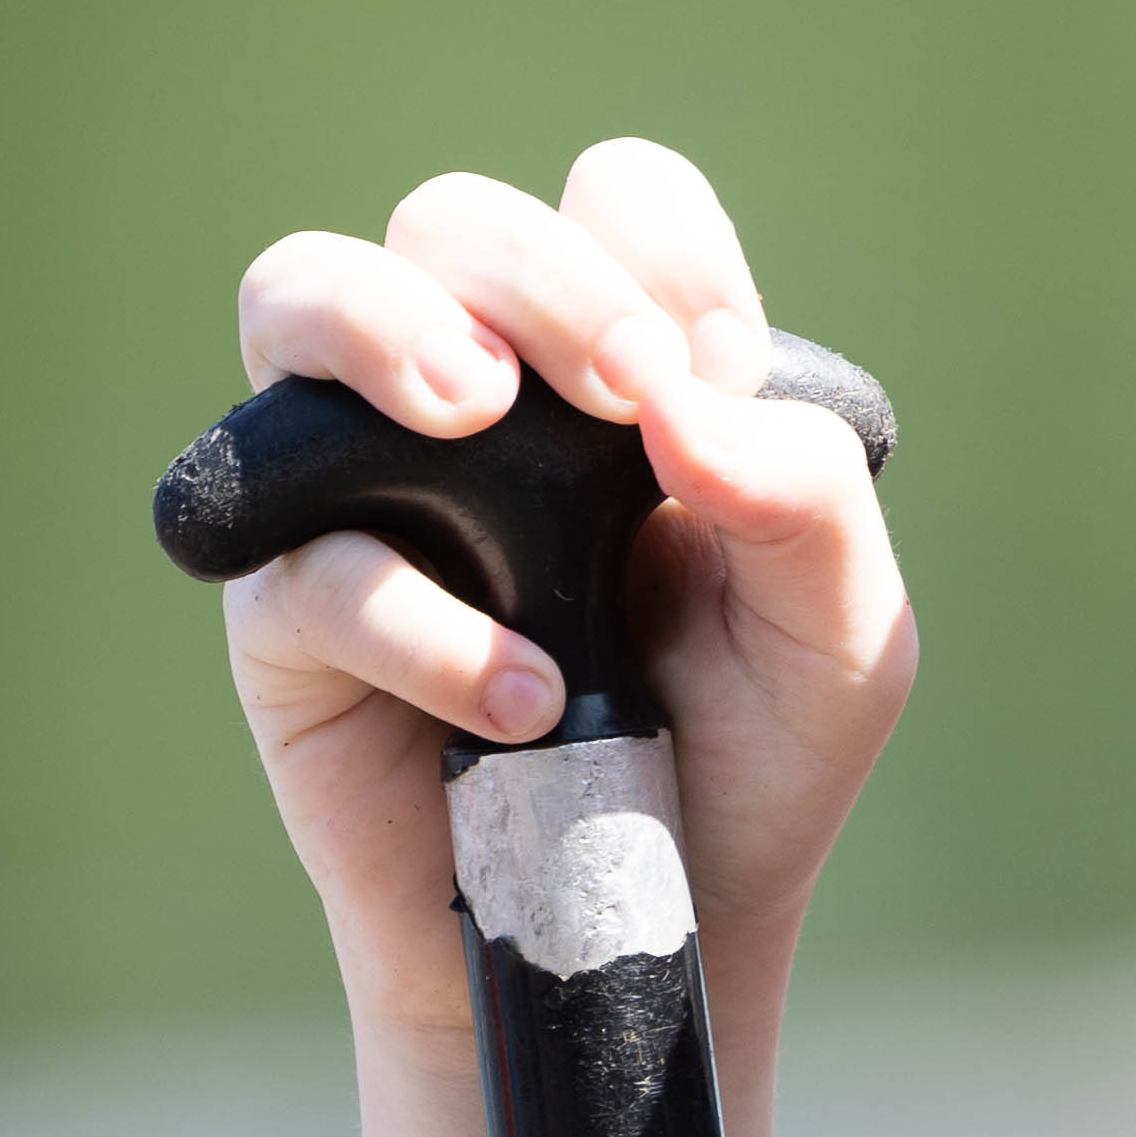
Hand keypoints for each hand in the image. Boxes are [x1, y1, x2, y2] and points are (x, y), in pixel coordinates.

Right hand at [218, 140, 915, 1031]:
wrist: (660, 931)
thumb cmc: (749, 758)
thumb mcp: (843, 636)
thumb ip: (806, 495)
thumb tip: (682, 398)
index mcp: (626, 368)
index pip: (618, 205)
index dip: (658, 255)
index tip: (713, 367)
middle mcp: (486, 398)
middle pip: (452, 219)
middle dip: (535, 273)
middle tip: (618, 389)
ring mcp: (372, 489)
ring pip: (297, 297)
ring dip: (380, 323)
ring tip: (470, 415)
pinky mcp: (292, 614)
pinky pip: (312, 565)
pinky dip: (425, 627)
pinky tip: (528, 701)